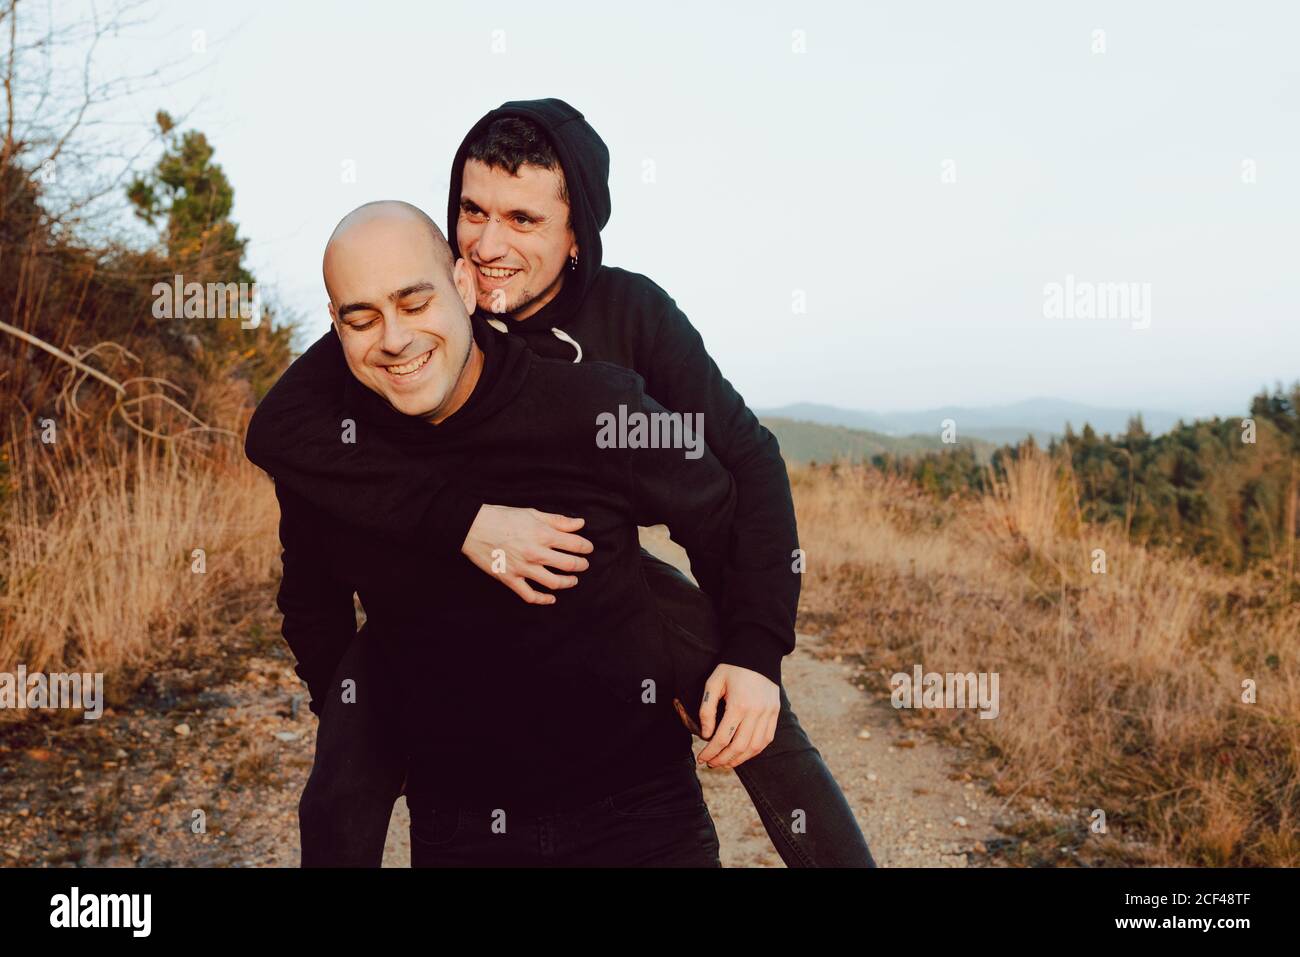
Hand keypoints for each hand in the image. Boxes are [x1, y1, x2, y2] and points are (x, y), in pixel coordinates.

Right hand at [460, 504, 592, 604]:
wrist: (473, 528)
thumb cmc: (502, 517)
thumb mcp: (532, 513)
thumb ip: (558, 520)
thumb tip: (580, 523)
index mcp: (542, 535)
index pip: (575, 544)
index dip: (586, 547)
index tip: (588, 548)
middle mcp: (536, 553)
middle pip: (568, 565)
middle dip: (581, 565)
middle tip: (584, 564)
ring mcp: (523, 569)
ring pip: (554, 582)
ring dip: (568, 583)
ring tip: (573, 580)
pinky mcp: (510, 580)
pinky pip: (530, 596)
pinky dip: (543, 600)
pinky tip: (552, 598)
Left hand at [695, 664, 779, 768]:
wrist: (757, 652)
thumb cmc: (731, 667)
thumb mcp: (713, 683)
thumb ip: (707, 710)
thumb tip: (706, 734)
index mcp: (738, 705)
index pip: (722, 738)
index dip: (710, 752)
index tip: (702, 758)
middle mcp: (756, 712)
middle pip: (739, 747)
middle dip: (723, 760)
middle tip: (711, 763)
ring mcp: (768, 713)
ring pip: (755, 747)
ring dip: (739, 759)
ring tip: (725, 762)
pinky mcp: (775, 712)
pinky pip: (767, 739)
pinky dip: (755, 751)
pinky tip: (743, 753)